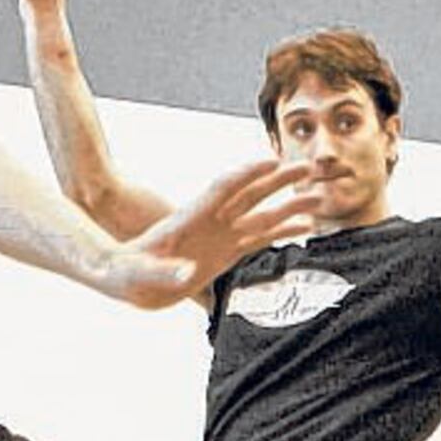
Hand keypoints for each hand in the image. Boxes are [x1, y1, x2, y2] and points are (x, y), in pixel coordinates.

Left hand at [109, 158, 321, 307]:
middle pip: (251, 193)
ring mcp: (220, 236)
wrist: (121, 277)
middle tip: (308, 169)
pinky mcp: (225, 253)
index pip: (223, 188)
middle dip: (279, 181)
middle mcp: (211, 222)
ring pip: (262, 215)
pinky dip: (282, 233)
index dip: (248, 174)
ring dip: (289, 206)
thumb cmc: (125, 271)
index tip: (273, 162)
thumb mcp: (139, 271)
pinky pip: (260, 239)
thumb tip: (186, 274)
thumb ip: (164, 272)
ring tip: (319, 199)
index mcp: (190, 218)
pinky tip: (305, 229)